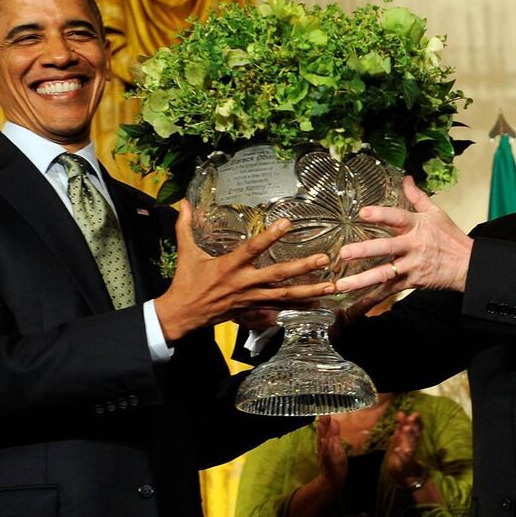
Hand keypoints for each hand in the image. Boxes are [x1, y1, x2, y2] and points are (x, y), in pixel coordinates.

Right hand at [154, 200, 333, 341]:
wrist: (184, 315)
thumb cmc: (186, 282)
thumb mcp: (186, 252)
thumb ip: (185, 226)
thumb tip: (183, 202)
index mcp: (229, 266)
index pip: (253, 249)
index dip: (269, 237)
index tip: (287, 224)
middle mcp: (244, 282)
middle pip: (278, 275)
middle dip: (302, 267)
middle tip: (324, 259)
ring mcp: (251, 298)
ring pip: (285, 295)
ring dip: (310, 290)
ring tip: (332, 285)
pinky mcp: (254, 308)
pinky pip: (281, 307)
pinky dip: (300, 305)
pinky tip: (319, 302)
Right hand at [316, 415, 347, 493]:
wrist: (332, 481)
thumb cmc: (335, 462)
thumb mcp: (336, 446)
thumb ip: (334, 434)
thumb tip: (334, 421)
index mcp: (325, 445)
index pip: (323, 432)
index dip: (324, 423)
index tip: (325, 413)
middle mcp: (323, 450)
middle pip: (321, 437)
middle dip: (322, 427)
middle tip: (323, 416)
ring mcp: (325, 458)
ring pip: (323, 447)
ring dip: (323, 437)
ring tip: (323, 428)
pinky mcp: (328, 466)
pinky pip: (326, 458)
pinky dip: (326, 451)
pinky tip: (327, 444)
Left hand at [333, 177, 472, 295]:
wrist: (468, 265)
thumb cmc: (451, 238)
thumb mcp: (436, 213)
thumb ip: (416, 197)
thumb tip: (406, 178)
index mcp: (418, 226)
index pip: (397, 217)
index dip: (381, 214)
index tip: (363, 212)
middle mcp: (413, 246)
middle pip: (386, 248)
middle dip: (364, 250)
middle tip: (344, 253)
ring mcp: (412, 266)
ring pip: (384, 273)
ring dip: (362, 280)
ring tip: (341, 284)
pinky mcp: (413, 281)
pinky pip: (391, 290)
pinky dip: (375, 297)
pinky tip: (358, 302)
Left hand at [382, 411, 424, 487]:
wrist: (405, 475)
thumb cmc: (402, 454)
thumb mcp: (401, 439)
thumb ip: (401, 426)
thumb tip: (400, 412)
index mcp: (412, 441)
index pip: (415, 430)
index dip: (415, 422)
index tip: (415, 414)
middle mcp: (412, 447)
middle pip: (413, 437)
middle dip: (412, 427)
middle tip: (410, 419)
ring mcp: (408, 456)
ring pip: (410, 446)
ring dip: (408, 438)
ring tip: (406, 429)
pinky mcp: (403, 465)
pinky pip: (402, 460)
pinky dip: (401, 455)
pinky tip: (397, 450)